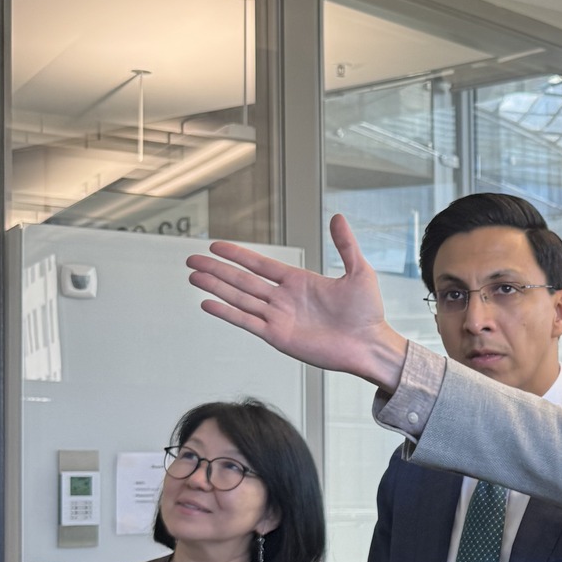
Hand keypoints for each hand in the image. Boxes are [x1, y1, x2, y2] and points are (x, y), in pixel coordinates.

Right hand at [187, 214, 407, 389]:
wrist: (370, 345)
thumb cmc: (368, 313)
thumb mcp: (358, 271)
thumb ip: (345, 245)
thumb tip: (338, 217)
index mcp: (298, 282)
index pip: (259, 264)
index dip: (237, 255)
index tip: (216, 246)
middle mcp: (284, 299)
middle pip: (242, 280)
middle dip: (216, 270)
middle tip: (192, 259)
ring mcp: (279, 318)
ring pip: (239, 298)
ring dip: (215, 287)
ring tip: (193, 276)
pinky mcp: (278, 336)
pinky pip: (247, 322)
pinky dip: (227, 312)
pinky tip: (208, 303)